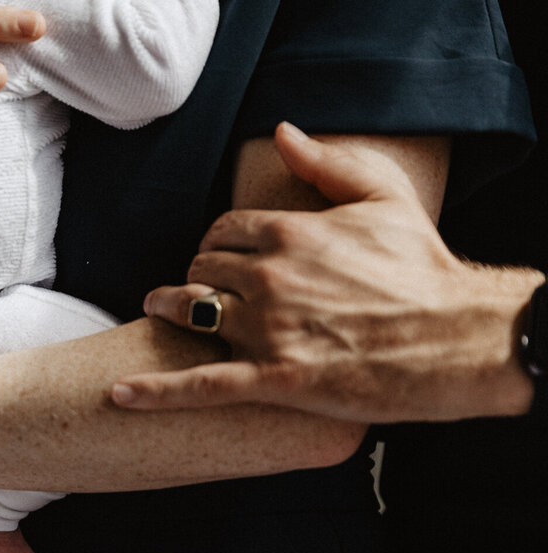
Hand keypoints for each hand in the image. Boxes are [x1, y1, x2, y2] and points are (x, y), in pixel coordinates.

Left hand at [112, 122, 540, 422]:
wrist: (460, 337)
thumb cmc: (426, 268)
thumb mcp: (384, 197)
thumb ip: (326, 163)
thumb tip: (282, 131)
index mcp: (291, 233)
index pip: (223, 229)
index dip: (215, 240)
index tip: (218, 250)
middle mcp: (269, 278)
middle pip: (201, 268)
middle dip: (196, 272)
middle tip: (197, 283)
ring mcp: (267, 330)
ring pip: (191, 313)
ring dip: (169, 308)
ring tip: (157, 308)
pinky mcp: (273, 379)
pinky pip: (198, 385)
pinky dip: (154, 391)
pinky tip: (119, 393)